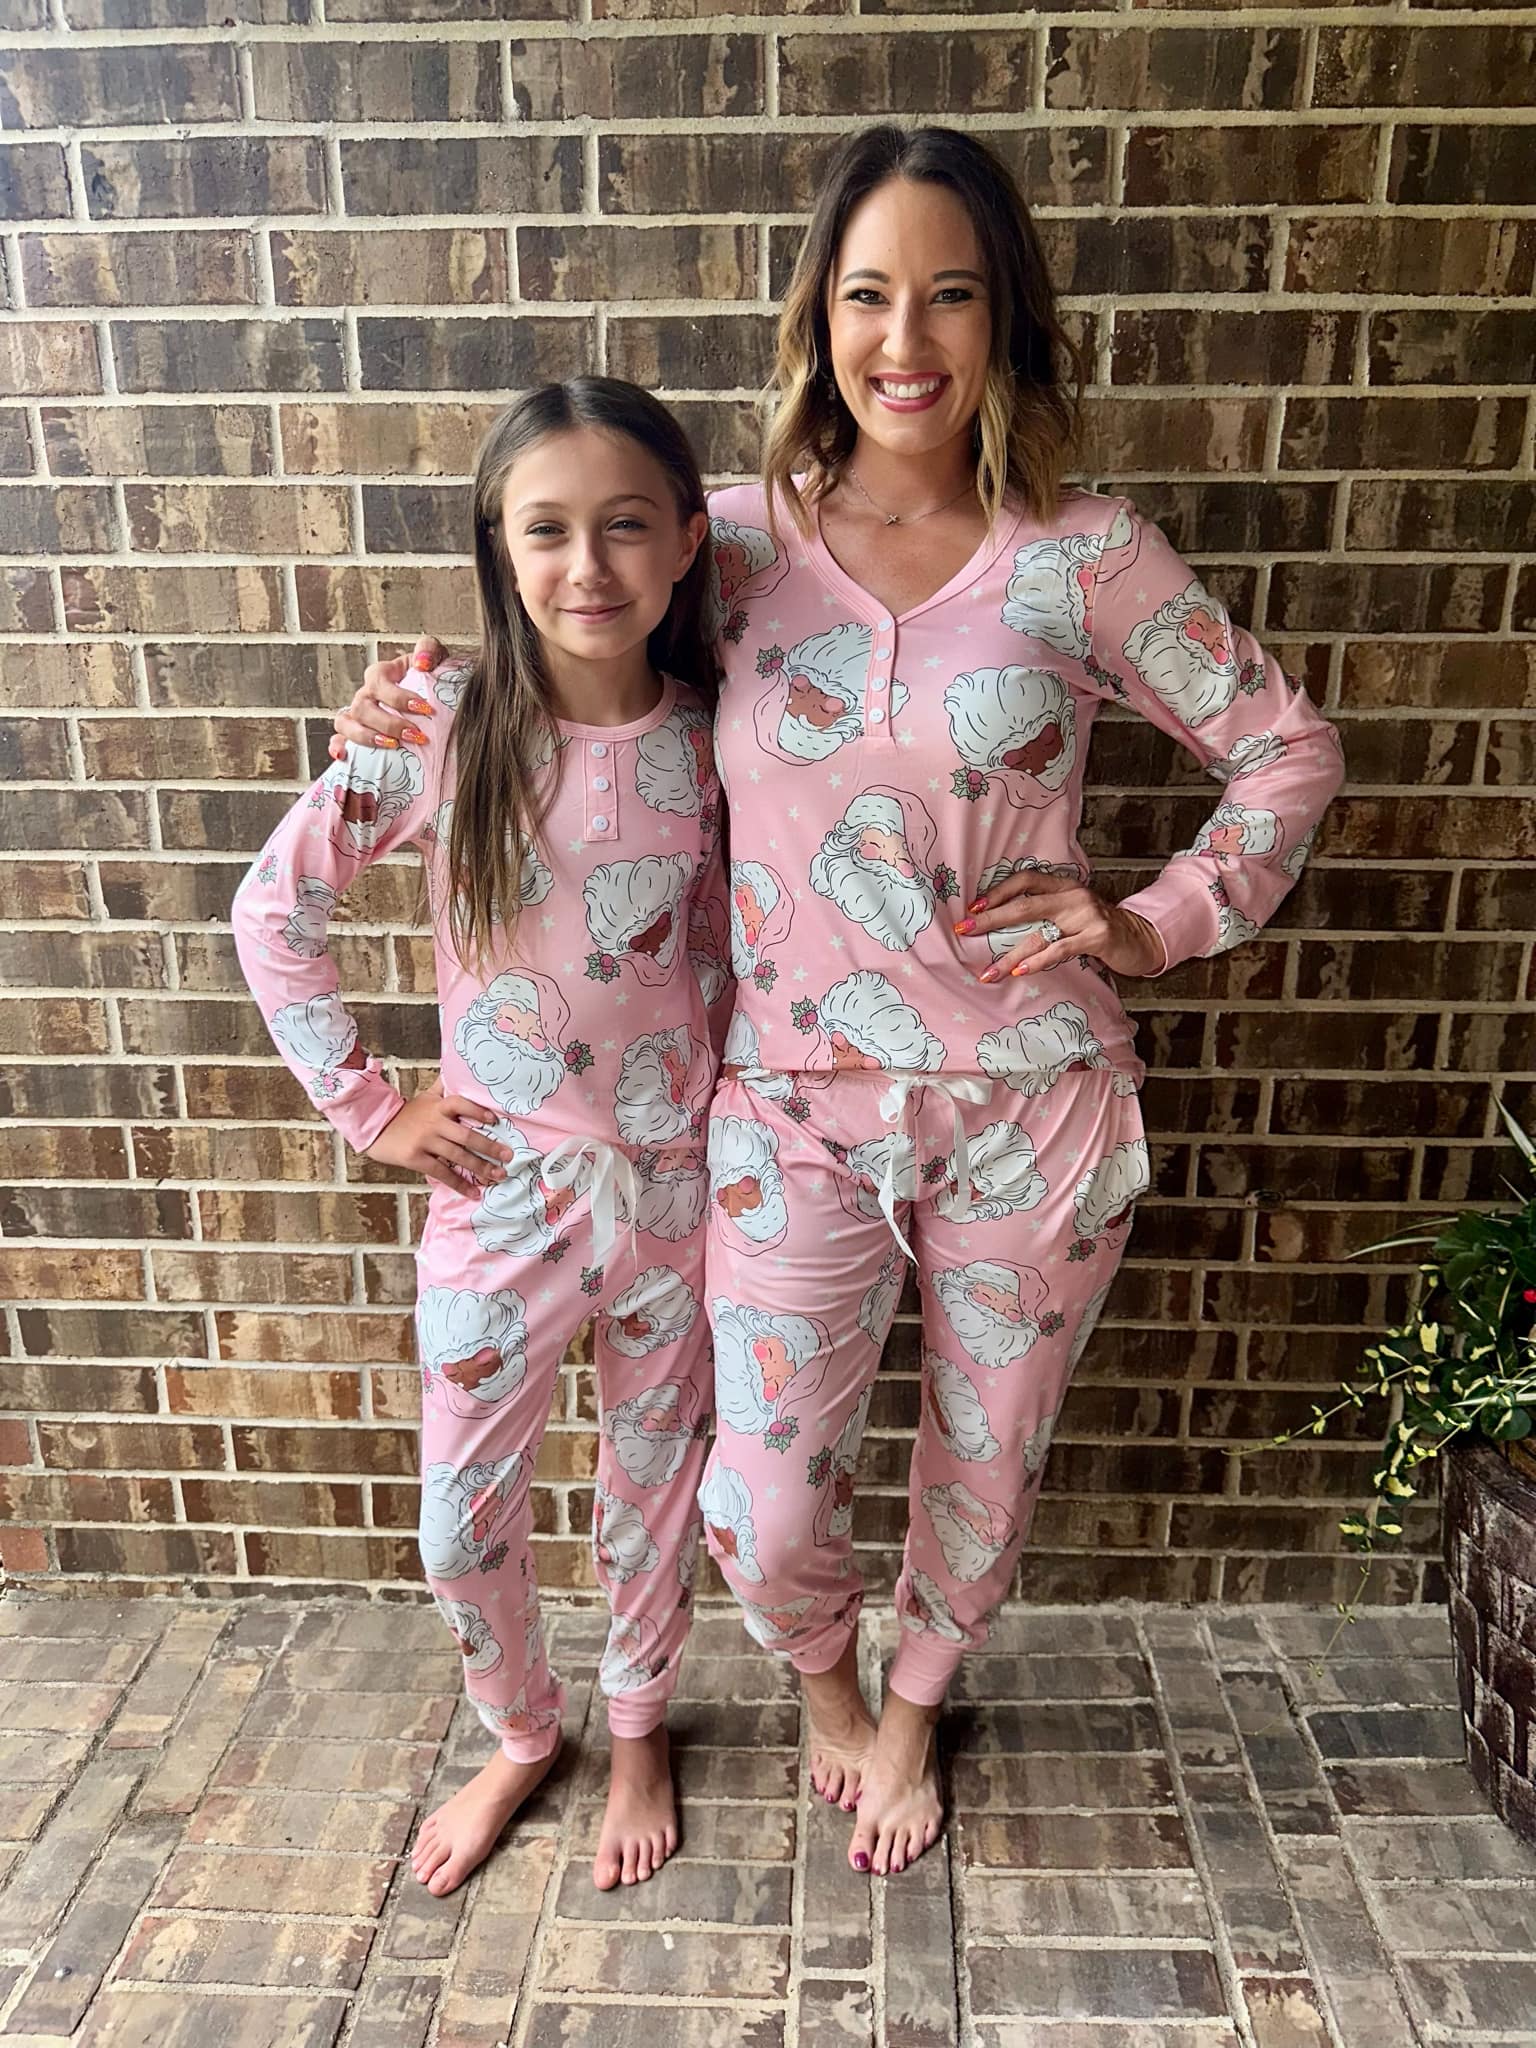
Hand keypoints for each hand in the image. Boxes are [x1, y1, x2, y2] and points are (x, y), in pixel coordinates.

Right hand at [327, 634, 445, 762]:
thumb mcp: (433, 658)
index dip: (399, 697)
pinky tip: (343, 756)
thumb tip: (421, 664)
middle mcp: (365, 695)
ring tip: (392, 745)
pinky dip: (338, 747)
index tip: (425, 708)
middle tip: (416, 734)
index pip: (379, 683)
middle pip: (362, 708)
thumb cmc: (429, 679)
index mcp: (380, 675)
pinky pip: (339, 740)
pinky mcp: (356, 735)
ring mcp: (357, 716)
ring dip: (367, 737)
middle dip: (389, 723)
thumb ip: (428, 650)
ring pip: (346, 724)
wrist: (431, 699)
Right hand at [365, 1083, 515, 1191]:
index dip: (478, 1110)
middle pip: (466, 1135)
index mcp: (438, 1106)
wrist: (376, 1128)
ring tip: (498, 1176)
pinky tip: (473, 1192)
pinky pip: (442, 1173)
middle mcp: (433, 1123)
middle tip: (508, 1156)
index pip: (460, 1104)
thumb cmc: (407, 1114)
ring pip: (458, 1156)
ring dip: (480, 1168)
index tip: (495, 1120)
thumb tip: (459, 1071)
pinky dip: (459, 1184)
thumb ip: (444, 1087)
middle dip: (489, 1147)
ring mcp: (425, 1142)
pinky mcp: (416, 1159)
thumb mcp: (425, 1097)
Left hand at [953, 872, 1165, 980]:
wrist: (1138, 938)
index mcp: (1063, 886)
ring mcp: (1086, 915)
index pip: (1025, 880)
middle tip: (964, 930)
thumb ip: (1043, 911)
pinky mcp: (1097, 936)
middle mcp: (1073, 896)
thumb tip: (998, 922)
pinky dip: (1038, 961)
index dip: (997, 892)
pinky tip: (1021, 970)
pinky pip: (1061, 949)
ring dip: (1008, 955)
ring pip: (1038, 933)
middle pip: (1024, 905)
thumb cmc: (1096, 928)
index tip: (972, 908)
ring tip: (987, 972)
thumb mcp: (1070, 912)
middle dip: (990, 919)